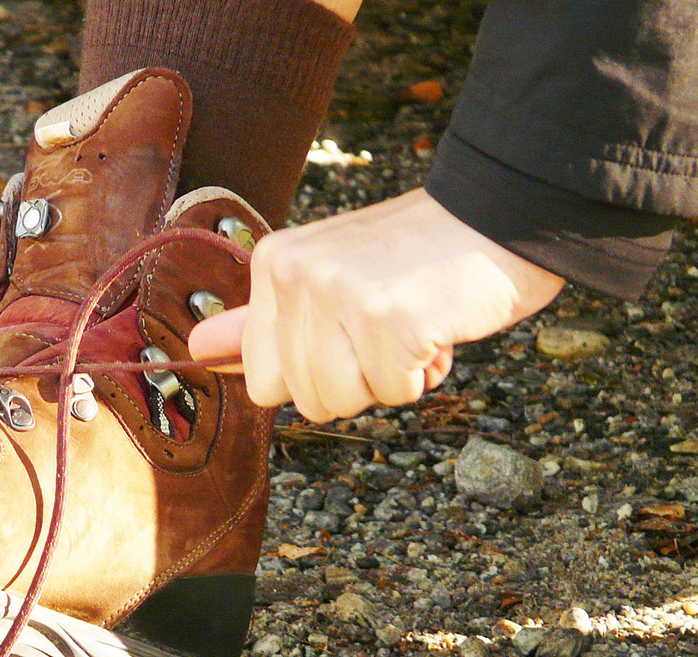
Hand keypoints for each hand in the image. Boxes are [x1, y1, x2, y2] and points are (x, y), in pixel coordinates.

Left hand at [189, 188, 564, 422]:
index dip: (315, 373)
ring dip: (388, 379)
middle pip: (304, 397)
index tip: (349, 331)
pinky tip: (436, 325)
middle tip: (387, 324)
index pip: (263, 378)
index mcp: (275, 264)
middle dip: (354, 379)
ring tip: (410, 324)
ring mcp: (339, 295)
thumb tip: (196, 351)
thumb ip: (263, 320)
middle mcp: (296, 274)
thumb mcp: (328, 278)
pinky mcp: (388, 319)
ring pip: (342, 401)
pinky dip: (425, 372)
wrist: (501, 215)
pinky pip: (395, 393)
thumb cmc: (417, 258)